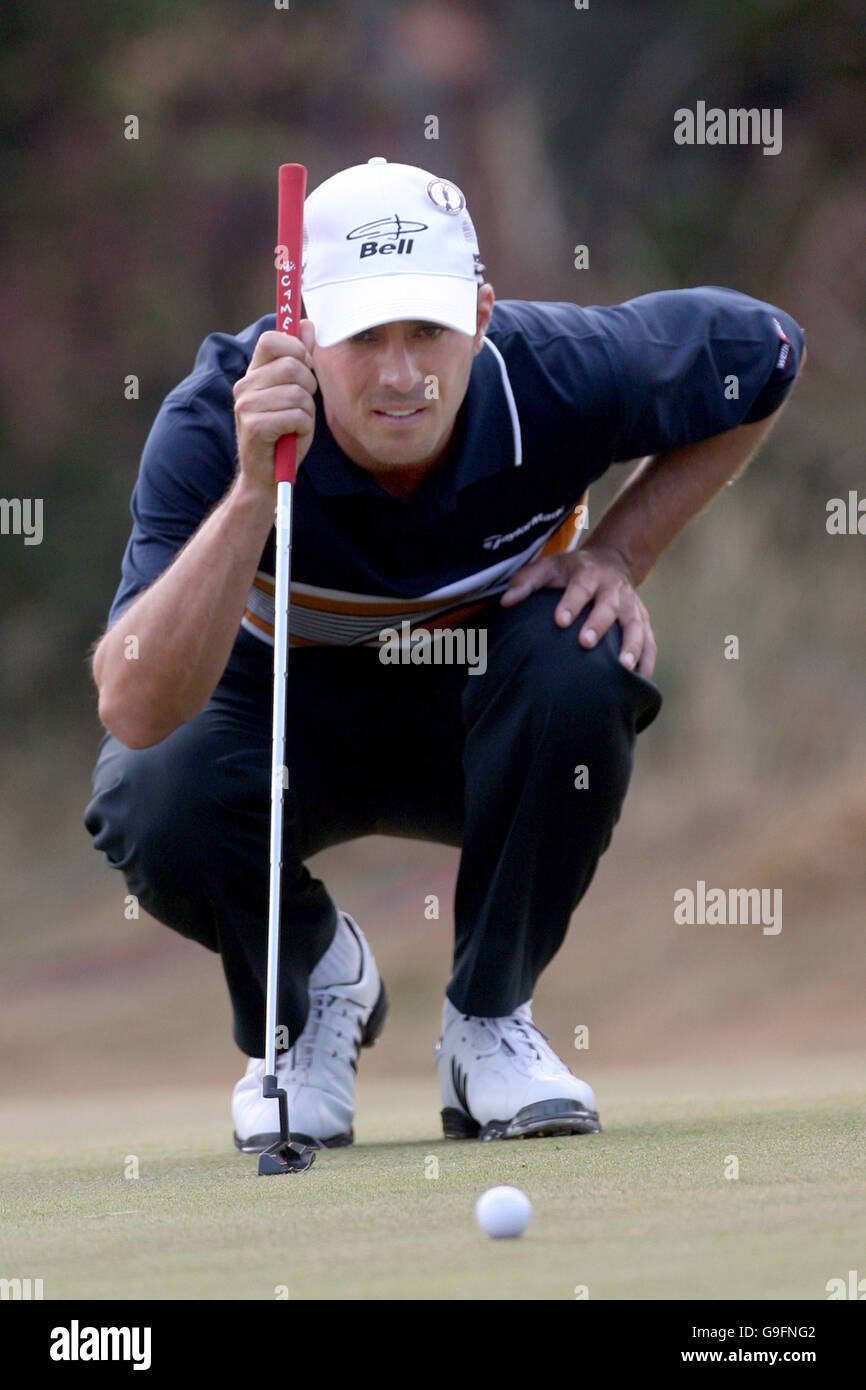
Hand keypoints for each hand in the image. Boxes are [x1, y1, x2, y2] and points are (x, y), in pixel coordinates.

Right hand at [232, 322, 317, 492]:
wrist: (266, 477)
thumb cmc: (284, 435)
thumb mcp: (296, 393)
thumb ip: (301, 358)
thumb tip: (307, 325)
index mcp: (253, 374)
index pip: (272, 339)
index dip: (296, 348)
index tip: (305, 366)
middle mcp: (245, 386)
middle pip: (292, 366)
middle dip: (309, 386)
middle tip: (302, 404)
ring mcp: (246, 406)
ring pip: (298, 393)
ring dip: (307, 412)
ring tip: (295, 425)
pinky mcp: (255, 426)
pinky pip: (297, 416)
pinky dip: (303, 428)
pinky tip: (292, 437)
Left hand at [500, 544, 656, 676]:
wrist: (611, 561)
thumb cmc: (571, 571)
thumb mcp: (547, 567)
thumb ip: (526, 582)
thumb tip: (506, 602)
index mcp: (589, 574)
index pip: (580, 587)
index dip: (571, 602)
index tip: (560, 620)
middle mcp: (614, 589)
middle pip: (609, 606)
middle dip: (599, 624)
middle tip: (586, 643)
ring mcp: (632, 606)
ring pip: (636, 626)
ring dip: (631, 646)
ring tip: (623, 668)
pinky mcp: (643, 621)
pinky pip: (650, 641)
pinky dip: (648, 661)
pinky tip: (641, 681)